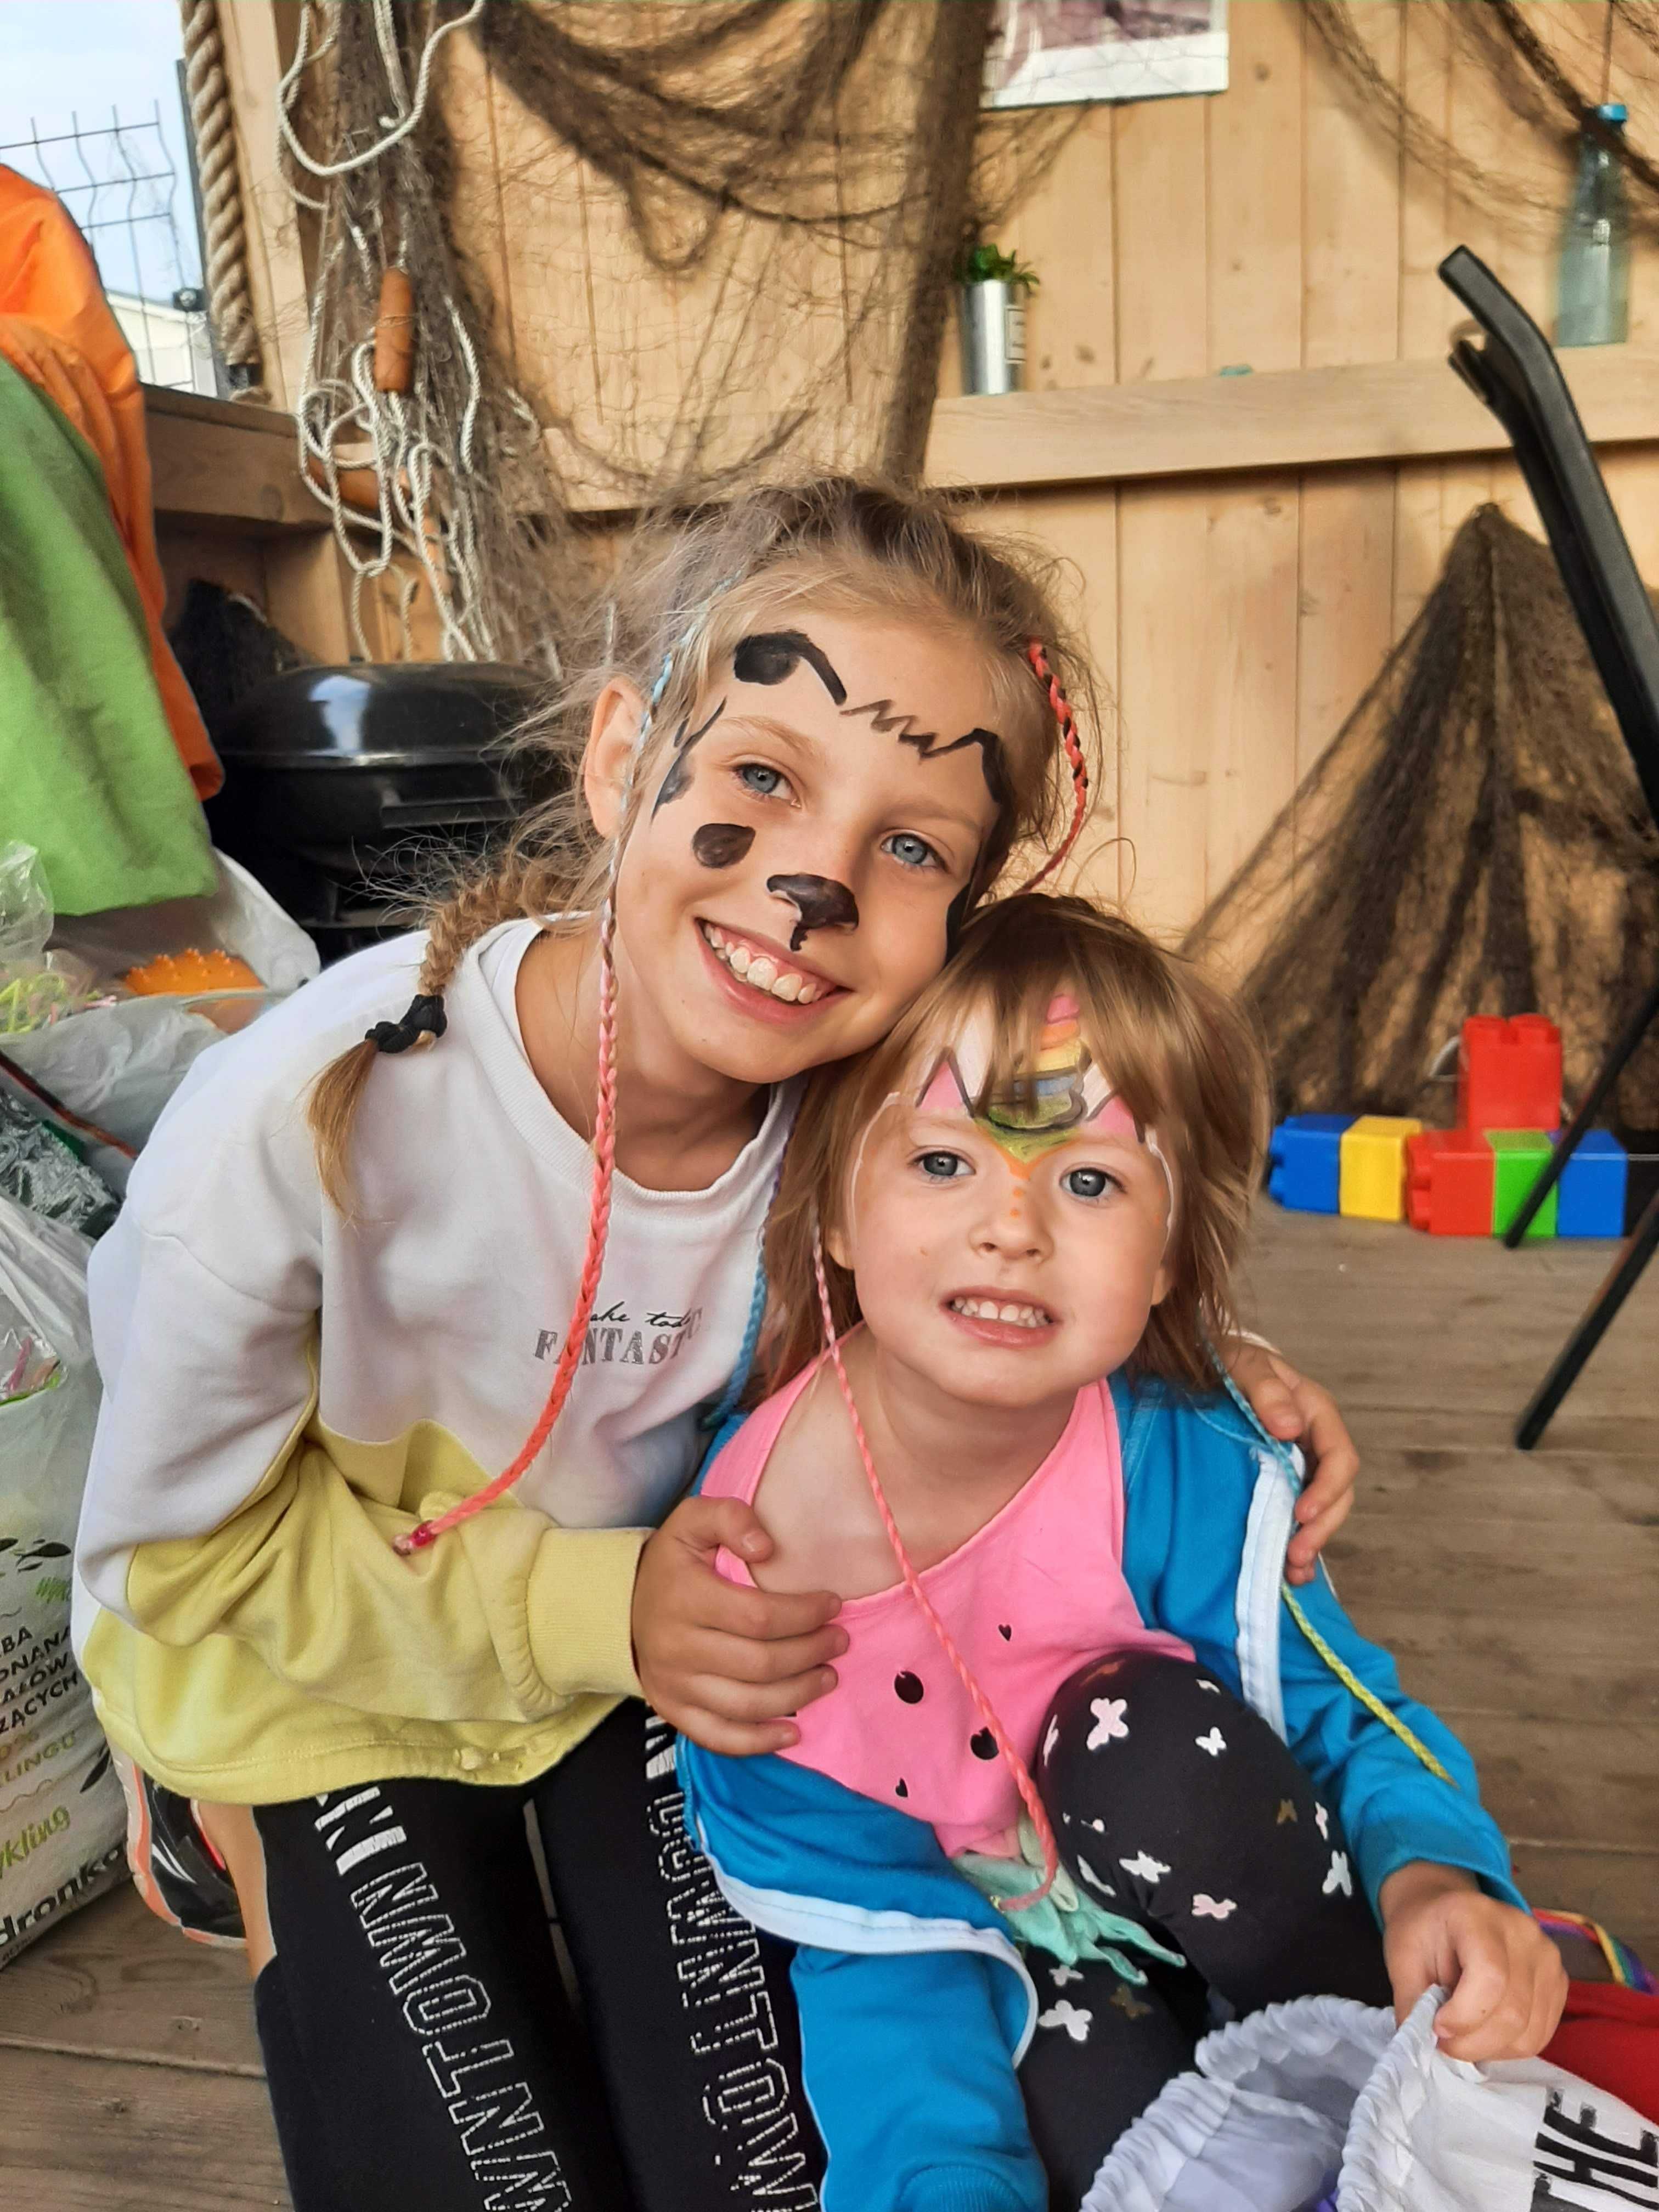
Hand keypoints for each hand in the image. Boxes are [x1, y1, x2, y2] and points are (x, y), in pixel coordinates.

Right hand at [631, 1495, 845, 1756]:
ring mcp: (674, 1685)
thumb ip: (729, 1517)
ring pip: (747, 1704)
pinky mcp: (673, 1711)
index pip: (759, 1616)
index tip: (832, 1604)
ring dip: (798, 1695)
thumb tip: (767, 1545)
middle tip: (839, 1641)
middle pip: (760, 1664)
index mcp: (686, 1599)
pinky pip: (719, 1737)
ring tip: (829, 1677)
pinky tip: (794, 1733)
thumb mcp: (692, 1521)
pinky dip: (759, 1742)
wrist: (620, 1606)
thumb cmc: (672, 1563)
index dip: (804, 1614)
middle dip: (810, 1653)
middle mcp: (677, 1648)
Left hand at [1223, 1340, 1357, 1583]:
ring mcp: (1299, 1463)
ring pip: (1321, 1509)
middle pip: (1337, 1492)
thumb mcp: (1242, 1365)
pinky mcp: (1279, 1480)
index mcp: (1314, 1412)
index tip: (1302, 1514)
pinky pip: (1297, 1515)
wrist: (1202, 1366)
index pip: (1339, 1457)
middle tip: (1296, 1554)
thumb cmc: (1225, 1362)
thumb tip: (1290, 1427)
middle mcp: (1313, 1442)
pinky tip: (1287, 1569)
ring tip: (1293, 1571)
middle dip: (1322, 1526)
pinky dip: (1295, 1541)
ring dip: (1312, 1542)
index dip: (1327, 1489)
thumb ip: (1266, 1390)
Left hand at [1379, 1861, 1567, 2061]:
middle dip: (1473, 2042)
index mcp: (1479, 1915)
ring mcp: (1548, 1958)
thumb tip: (1418, 2044)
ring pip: (1529, 2033)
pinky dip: (1509, 2047)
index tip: (1437, 2027)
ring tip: (1462, 2036)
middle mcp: (1524, 1933)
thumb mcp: (1402, 1957)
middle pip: (1513, 2013)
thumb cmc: (1424, 1931)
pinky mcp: (1559, 1983)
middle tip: (1444, 2042)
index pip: (1491, 1977)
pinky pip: (1539, 2035)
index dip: (1464, 2015)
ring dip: (1490, 2049)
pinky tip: (1484, 2033)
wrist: (1449, 1913)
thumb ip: (1410, 2001)